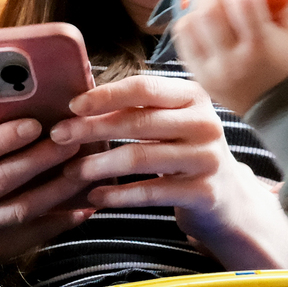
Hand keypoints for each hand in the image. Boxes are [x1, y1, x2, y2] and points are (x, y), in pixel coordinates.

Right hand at [0, 104, 97, 286]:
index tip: (35, 124)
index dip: (4, 138)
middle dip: (40, 159)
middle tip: (71, 140)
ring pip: (23, 208)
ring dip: (58, 188)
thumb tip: (12, 87)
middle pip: (2, 179)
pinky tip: (85, 203)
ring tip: (85, 168)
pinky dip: (63, 219)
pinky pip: (36, 233)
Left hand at [50, 73, 287, 274]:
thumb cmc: (186, 153)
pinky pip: (150, 192)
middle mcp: (205, 123)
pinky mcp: (204, 192)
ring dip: (99, 164)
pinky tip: (96, 196)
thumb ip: (138, 107)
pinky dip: (118, 194)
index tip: (72, 105)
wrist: (229, 199)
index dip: (105, 95)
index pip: (143, 87)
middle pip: (137, 121)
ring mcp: (207, 158)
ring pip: (140, 157)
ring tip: (72, 171)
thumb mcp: (172, 121)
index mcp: (194, 96)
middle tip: (58, 136)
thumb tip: (78, 101)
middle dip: (91, 128)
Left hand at [173, 0, 287, 114]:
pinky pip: (180, 42)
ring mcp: (212, 71)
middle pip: (207, 7)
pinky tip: (205, 28)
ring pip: (187, 23)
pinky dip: (189, 27)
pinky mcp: (199, 78)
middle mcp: (232, 59)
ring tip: (216, 16)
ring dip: (199, 10)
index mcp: (261, 44)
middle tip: (228, 2)